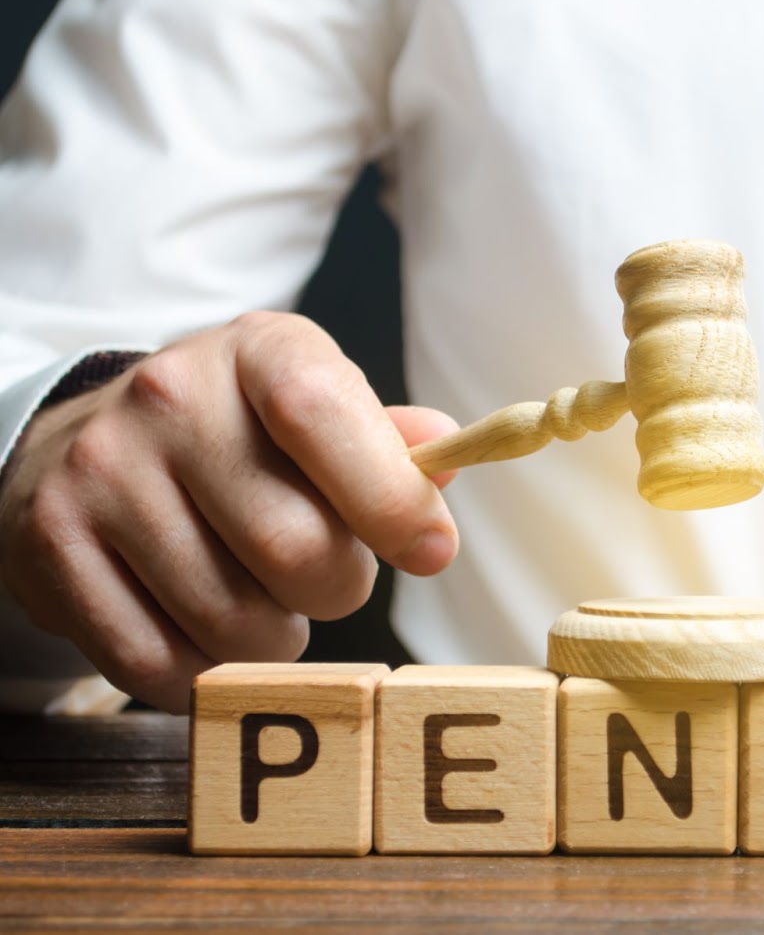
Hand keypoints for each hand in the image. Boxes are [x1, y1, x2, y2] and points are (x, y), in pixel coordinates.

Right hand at [0, 312, 459, 712]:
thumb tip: (450, 459)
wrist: (90, 444)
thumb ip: (388, 443)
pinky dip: (204, 675)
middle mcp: (170, 398)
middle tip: (327, 581)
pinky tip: (208, 638)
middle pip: (293, 545)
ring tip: (264, 603)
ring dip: (274, 639)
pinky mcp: (51, 546)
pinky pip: (157, 662)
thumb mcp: (317, 410)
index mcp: (258, 351)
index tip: (432, 551)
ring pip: (232, 619)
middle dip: (337, 589)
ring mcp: (101, 471)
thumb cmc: (243, 438)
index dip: (390, 497)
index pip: (322, 413)